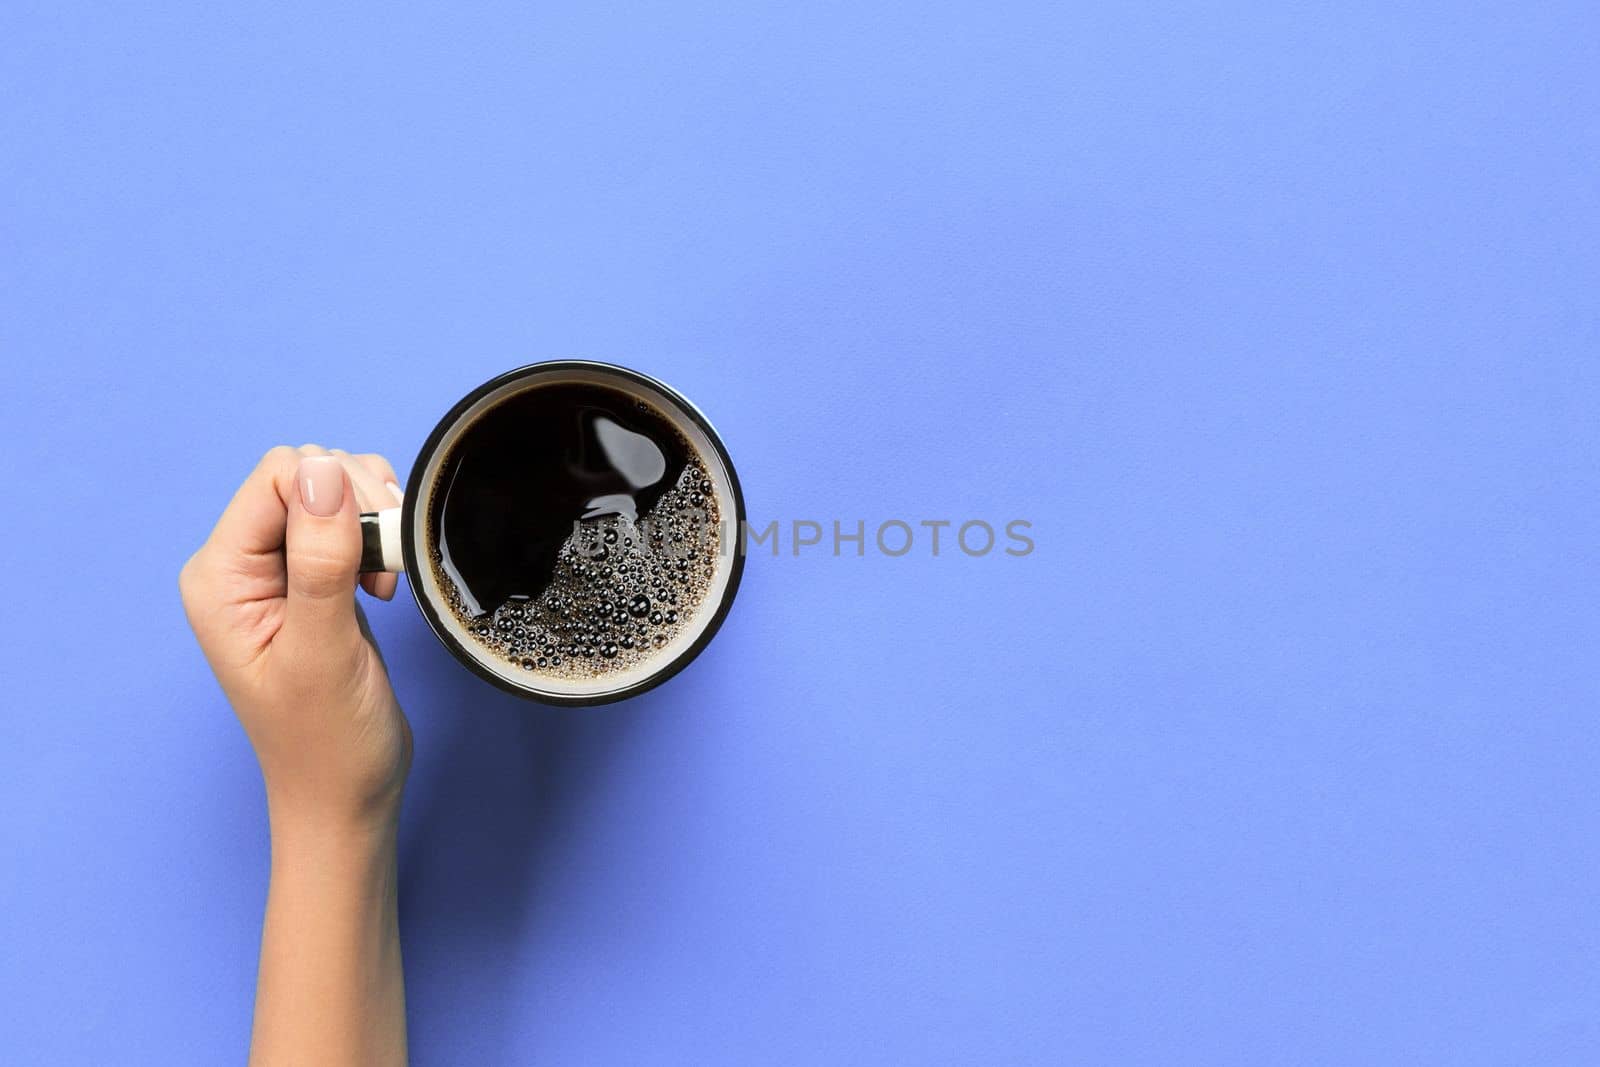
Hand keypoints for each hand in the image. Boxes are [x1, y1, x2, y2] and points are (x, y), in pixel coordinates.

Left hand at [180, 445, 412, 831]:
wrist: (346, 795)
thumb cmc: (327, 741)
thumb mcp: (324, 650)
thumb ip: (320, 559)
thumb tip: (323, 471)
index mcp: (220, 577)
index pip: (279, 478)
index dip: (337, 494)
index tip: (374, 550)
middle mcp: (239, 567)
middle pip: (305, 477)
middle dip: (359, 505)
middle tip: (386, 569)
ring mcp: (275, 574)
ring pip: (330, 495)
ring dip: (372, 523)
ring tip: (385, 580)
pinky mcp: (312, 584)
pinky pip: (345, 525)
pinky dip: (376, 540)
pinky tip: (383, 585)